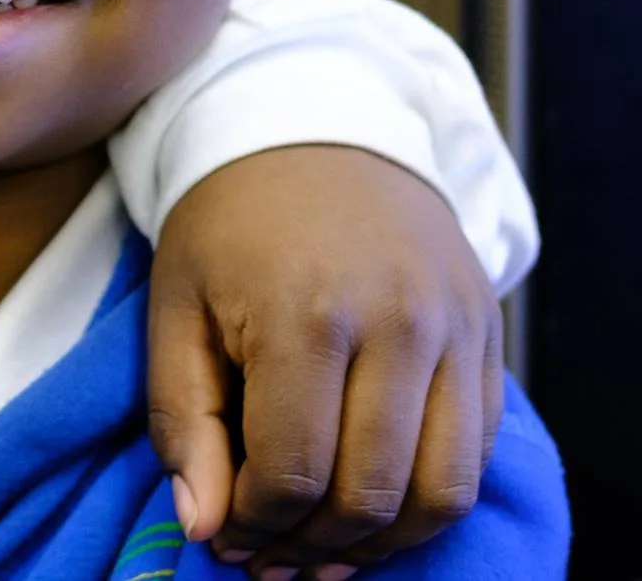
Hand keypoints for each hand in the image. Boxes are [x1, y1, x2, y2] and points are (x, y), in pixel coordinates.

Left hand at [147, 144, 502, 578]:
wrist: (310, 125)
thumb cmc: (227, 221)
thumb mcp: (174, 305)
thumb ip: (183, 420)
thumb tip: (202, 525)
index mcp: (307, 312)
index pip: (295, 473)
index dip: (256, 525)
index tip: (225, 536)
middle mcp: (398, 324)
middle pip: (371, 494)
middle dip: (312, 547)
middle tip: (269, 557)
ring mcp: (456, 328)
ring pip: (441, 491)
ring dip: (380, 543)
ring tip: (322, 550)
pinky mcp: (489, 333)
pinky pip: (475, 453)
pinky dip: (428, 502)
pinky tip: (373, 510)